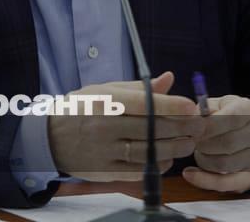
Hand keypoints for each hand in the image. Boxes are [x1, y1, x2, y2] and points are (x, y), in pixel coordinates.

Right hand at [49, 71, 203, 181]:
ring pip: (148, 152)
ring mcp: (104, 150)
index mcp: (105, 101)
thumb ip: (139, 88)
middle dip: (182, 128)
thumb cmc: (82, 108)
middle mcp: (104, 125)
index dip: (172, 106)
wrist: (50, 137)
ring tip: (189, 142)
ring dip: (175, 148)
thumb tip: (169, 79)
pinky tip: (168, 158)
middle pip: (151, 129)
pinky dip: (158, 165)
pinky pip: (139, 171)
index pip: (144, 103)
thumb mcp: (105, 90)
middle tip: (199, 126)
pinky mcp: (104, 170)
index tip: (192, 107)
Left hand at [182, 94, 249, 192]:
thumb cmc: (224, 116)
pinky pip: (227, 183)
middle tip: (191, 141)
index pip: (232, 118)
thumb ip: (203, 110)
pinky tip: (190, 174)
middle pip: (228, 143)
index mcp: (248, 110)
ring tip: (197, 151)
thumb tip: (191, 120)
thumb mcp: (216, 105)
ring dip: (203, 159)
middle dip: (203, 143)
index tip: (193, 128)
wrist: (245, 132)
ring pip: (224, 164)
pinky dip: (205, 181)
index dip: (209, 125)